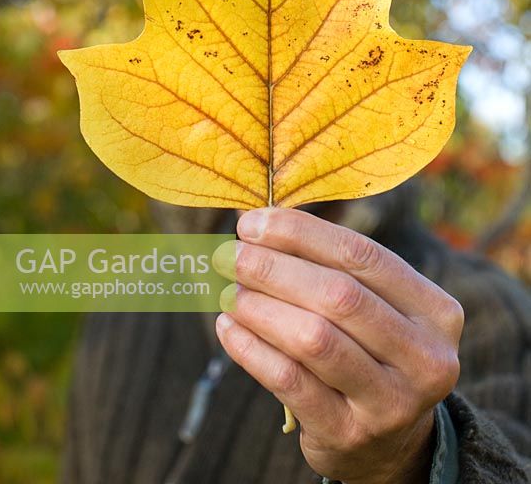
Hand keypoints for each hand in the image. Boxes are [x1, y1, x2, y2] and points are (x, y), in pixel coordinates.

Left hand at [212, 207, 463, 483]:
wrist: (387, 442)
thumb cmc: (369, 350)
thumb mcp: (375, 307)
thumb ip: (331, 266)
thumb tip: (259, 225)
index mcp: (435, 310)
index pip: (362, 255)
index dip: (302, 234)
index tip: (253, 223)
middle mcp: (425, 357)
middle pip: (339, 295)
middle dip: (275, 268)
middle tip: (231, 255)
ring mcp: (391, 402)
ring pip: (314, 338)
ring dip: (260, 307)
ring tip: (230, 292)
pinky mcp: (349, 434)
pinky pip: (289, 382)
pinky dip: (251, 349)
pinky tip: (228, 328)